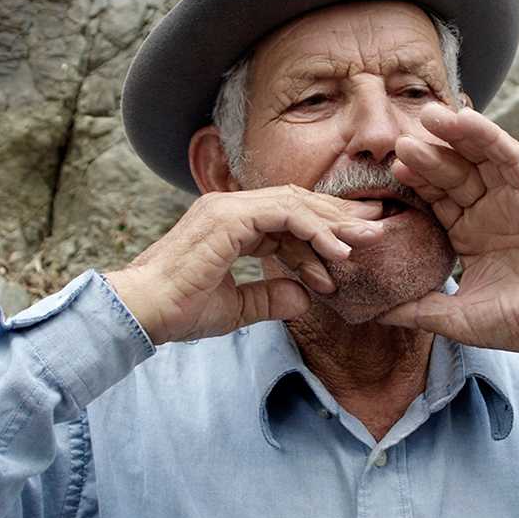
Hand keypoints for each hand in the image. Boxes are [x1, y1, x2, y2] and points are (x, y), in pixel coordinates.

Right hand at [105, 186, 383, 344]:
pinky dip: (314, 229)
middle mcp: (230, 208)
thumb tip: (303, 298)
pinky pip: (284, 213)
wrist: (141, 313)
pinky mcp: (228, 218)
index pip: (288, 218)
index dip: (323, 232)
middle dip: (340, 219)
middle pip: (299, 204)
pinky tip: (336, 250)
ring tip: (367, 241)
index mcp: (231, 224)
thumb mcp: (235, 308)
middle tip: (378, 230)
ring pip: (296, 204)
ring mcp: (228, 208)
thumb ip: (269, 299)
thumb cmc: (177, 312)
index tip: (352, 250)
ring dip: (334, 223)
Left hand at [380, 104, 518, 360]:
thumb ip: (419, 311)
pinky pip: (511, 157)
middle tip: (400, 139)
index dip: (416, 183)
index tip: (392, 168)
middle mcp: (488, 210)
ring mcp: (513, 198)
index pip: (436, 199)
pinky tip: (468, 119)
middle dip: (428, 155)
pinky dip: (490, 136)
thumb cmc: (518, 322)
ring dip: (455, 135)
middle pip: (452, 174)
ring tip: (429, 116)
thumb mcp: (458, 317)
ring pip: (478, 157)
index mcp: (468, 233)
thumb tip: (376, 315)